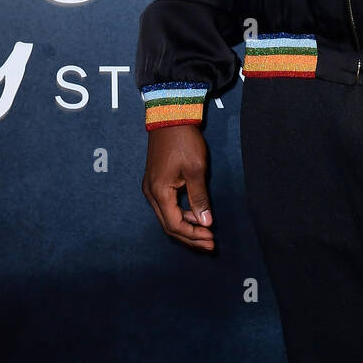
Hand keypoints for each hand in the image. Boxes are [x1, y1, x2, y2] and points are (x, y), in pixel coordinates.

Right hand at [141, 125, 214, 251]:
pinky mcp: (156, 183)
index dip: (193, 235)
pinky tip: (197, 215)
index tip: (211, 238)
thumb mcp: (196, 170)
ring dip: (187, 226)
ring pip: (168, 217)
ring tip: (207, 233)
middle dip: (190, 236)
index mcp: (159, 192)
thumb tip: (206, 222)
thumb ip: (199, 198)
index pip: (175, 225)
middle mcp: (151, 194)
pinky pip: (167, 206)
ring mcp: (151, 188)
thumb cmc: (184, 141)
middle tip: (210, 244)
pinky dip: (182, 214)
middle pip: (169, 226)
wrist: (170, 118)